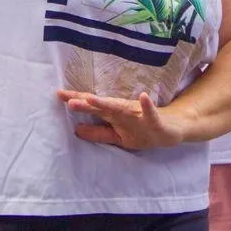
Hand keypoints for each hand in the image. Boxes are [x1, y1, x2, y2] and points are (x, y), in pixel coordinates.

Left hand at [59, 90, 187, 150]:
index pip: (92, 108)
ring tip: (92, 99)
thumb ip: (98, 133)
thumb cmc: (142, 129)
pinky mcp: (154, 120)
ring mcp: (138, 115)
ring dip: (107, 103)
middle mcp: (124, 112)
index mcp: (114, 116)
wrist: (172, 129)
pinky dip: (147, 106)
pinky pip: (151, 113)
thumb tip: (76, 131)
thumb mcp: (118, 136)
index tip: (59, 94)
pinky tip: (143, 97)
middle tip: (68, 100)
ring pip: (121, 108)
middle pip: (102, 106)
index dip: (77, 101)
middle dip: (86, 103)